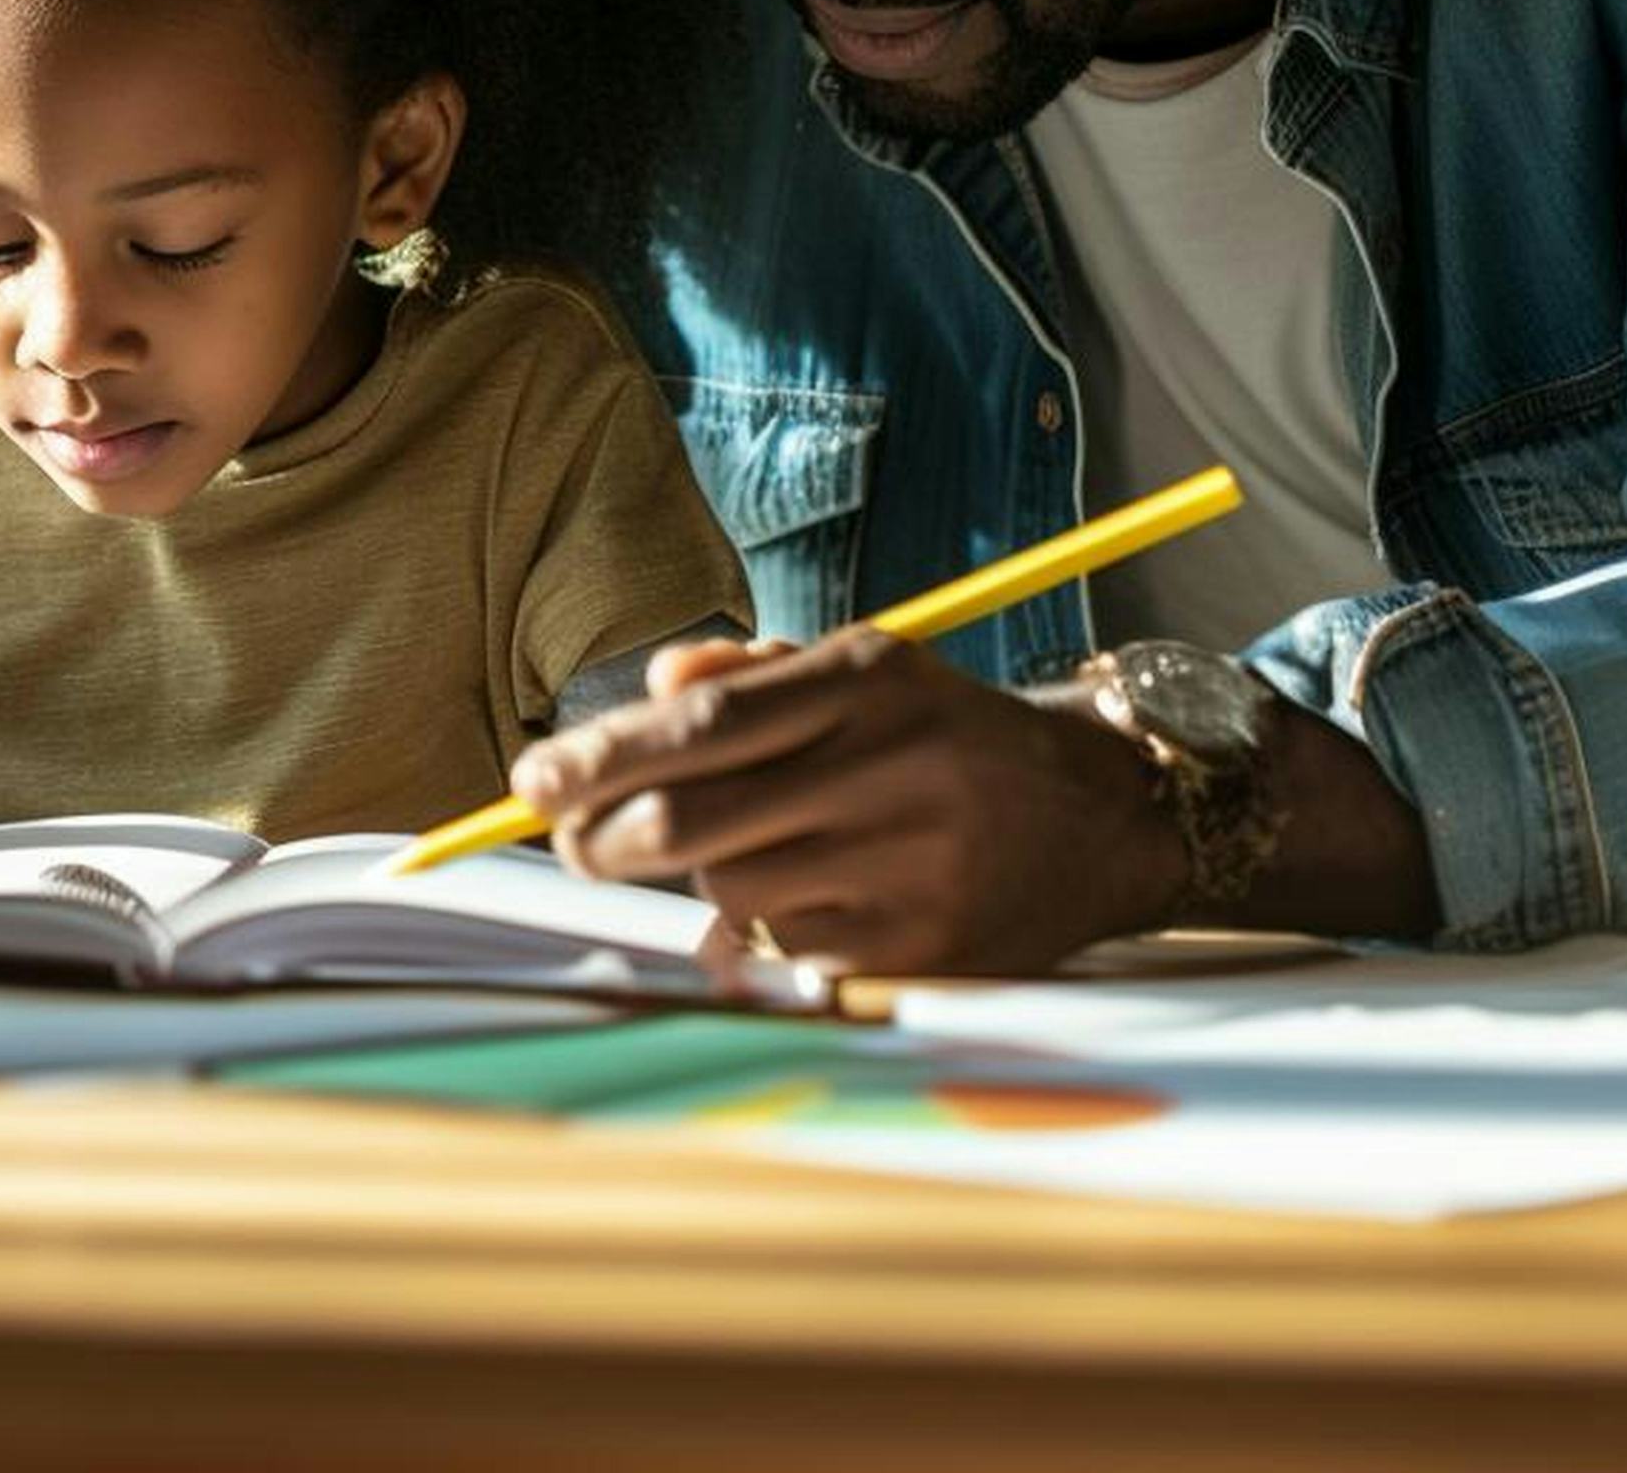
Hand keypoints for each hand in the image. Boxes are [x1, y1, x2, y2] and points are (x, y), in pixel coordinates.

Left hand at [512, 629, 1186, 975]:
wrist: (1098, 817)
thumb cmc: (944, 737)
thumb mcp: (863, 672)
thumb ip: (749, 674)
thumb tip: (653, 684)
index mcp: (869, 681)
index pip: (698, 726)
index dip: (598, 758)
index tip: (527, 783)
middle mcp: (891, 768)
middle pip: (690, 820)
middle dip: (602, 839)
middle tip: (574, 841)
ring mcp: (909, 867)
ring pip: (729, 893)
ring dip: (697, 886)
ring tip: (726, 860)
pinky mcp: (920, 950)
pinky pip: (787, 954)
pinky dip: (763, 936)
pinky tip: (799, 905)